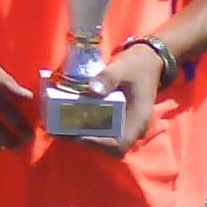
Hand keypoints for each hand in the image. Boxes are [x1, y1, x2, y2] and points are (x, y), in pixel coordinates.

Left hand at [70, 43, 164, 157]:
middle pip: (107, 145)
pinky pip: (101, 129)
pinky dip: (85, 125)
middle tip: (59, 129)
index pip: (118, 146)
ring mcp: (125, 125)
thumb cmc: (137, 66)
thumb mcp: (123, 67)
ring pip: (102, 138)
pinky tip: (68, 116)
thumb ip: (108, 78)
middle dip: (83, 139)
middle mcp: (132, 128)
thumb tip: (93, 90)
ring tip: (59, 124)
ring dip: (82, 134)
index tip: (76, 134)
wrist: (147, 61)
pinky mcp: (117, 119)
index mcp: (138, 120)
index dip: (97, 144)